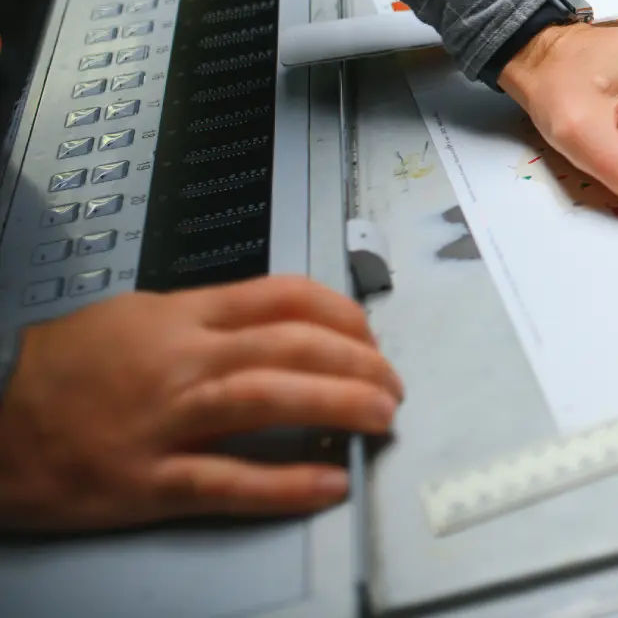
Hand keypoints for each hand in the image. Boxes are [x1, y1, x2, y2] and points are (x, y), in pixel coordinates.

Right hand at [0, 276, 401, 532]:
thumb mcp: (140, 316)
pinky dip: (285, 484)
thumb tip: (282, 324)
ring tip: (381, 418)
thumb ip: (210, 317)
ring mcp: (166, 421)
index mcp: (184, 317)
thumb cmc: (63, 369)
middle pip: (292, 345)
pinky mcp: (147, 481)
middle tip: (391, 384)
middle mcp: (182, 361)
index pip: (284, 297)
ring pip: (270, 400)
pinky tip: (328, 483)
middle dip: (359, 363)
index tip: (371, 335)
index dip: (344, 314)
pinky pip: (229, 481)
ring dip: (340, 406)